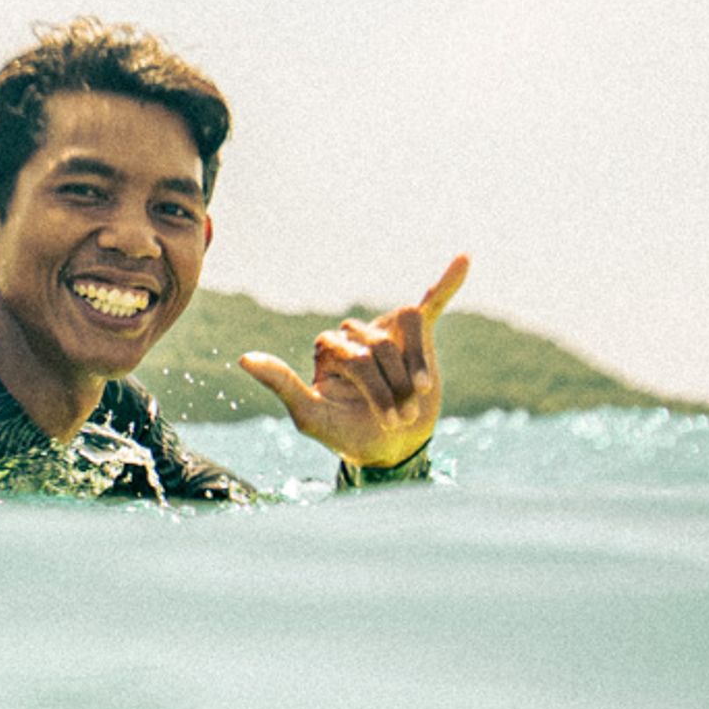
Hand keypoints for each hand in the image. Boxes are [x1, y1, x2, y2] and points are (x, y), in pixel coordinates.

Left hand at [238, 254, 469, 468]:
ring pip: (404, 331)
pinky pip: (430, 303)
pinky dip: (446, 283)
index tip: (386, 419)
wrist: (390, 448)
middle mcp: (355, 334)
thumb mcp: (311, 415)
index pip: (351, 352)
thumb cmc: (346, 432)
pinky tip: (464, 260)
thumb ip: (281, 384)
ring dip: (415, 367)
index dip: (372, 386)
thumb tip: (244, 357)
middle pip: (378, 344)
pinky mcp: (417, 336)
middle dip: (392, 385)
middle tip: (400, 418)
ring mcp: (387, 333)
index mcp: (328, 348)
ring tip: (418, 396)